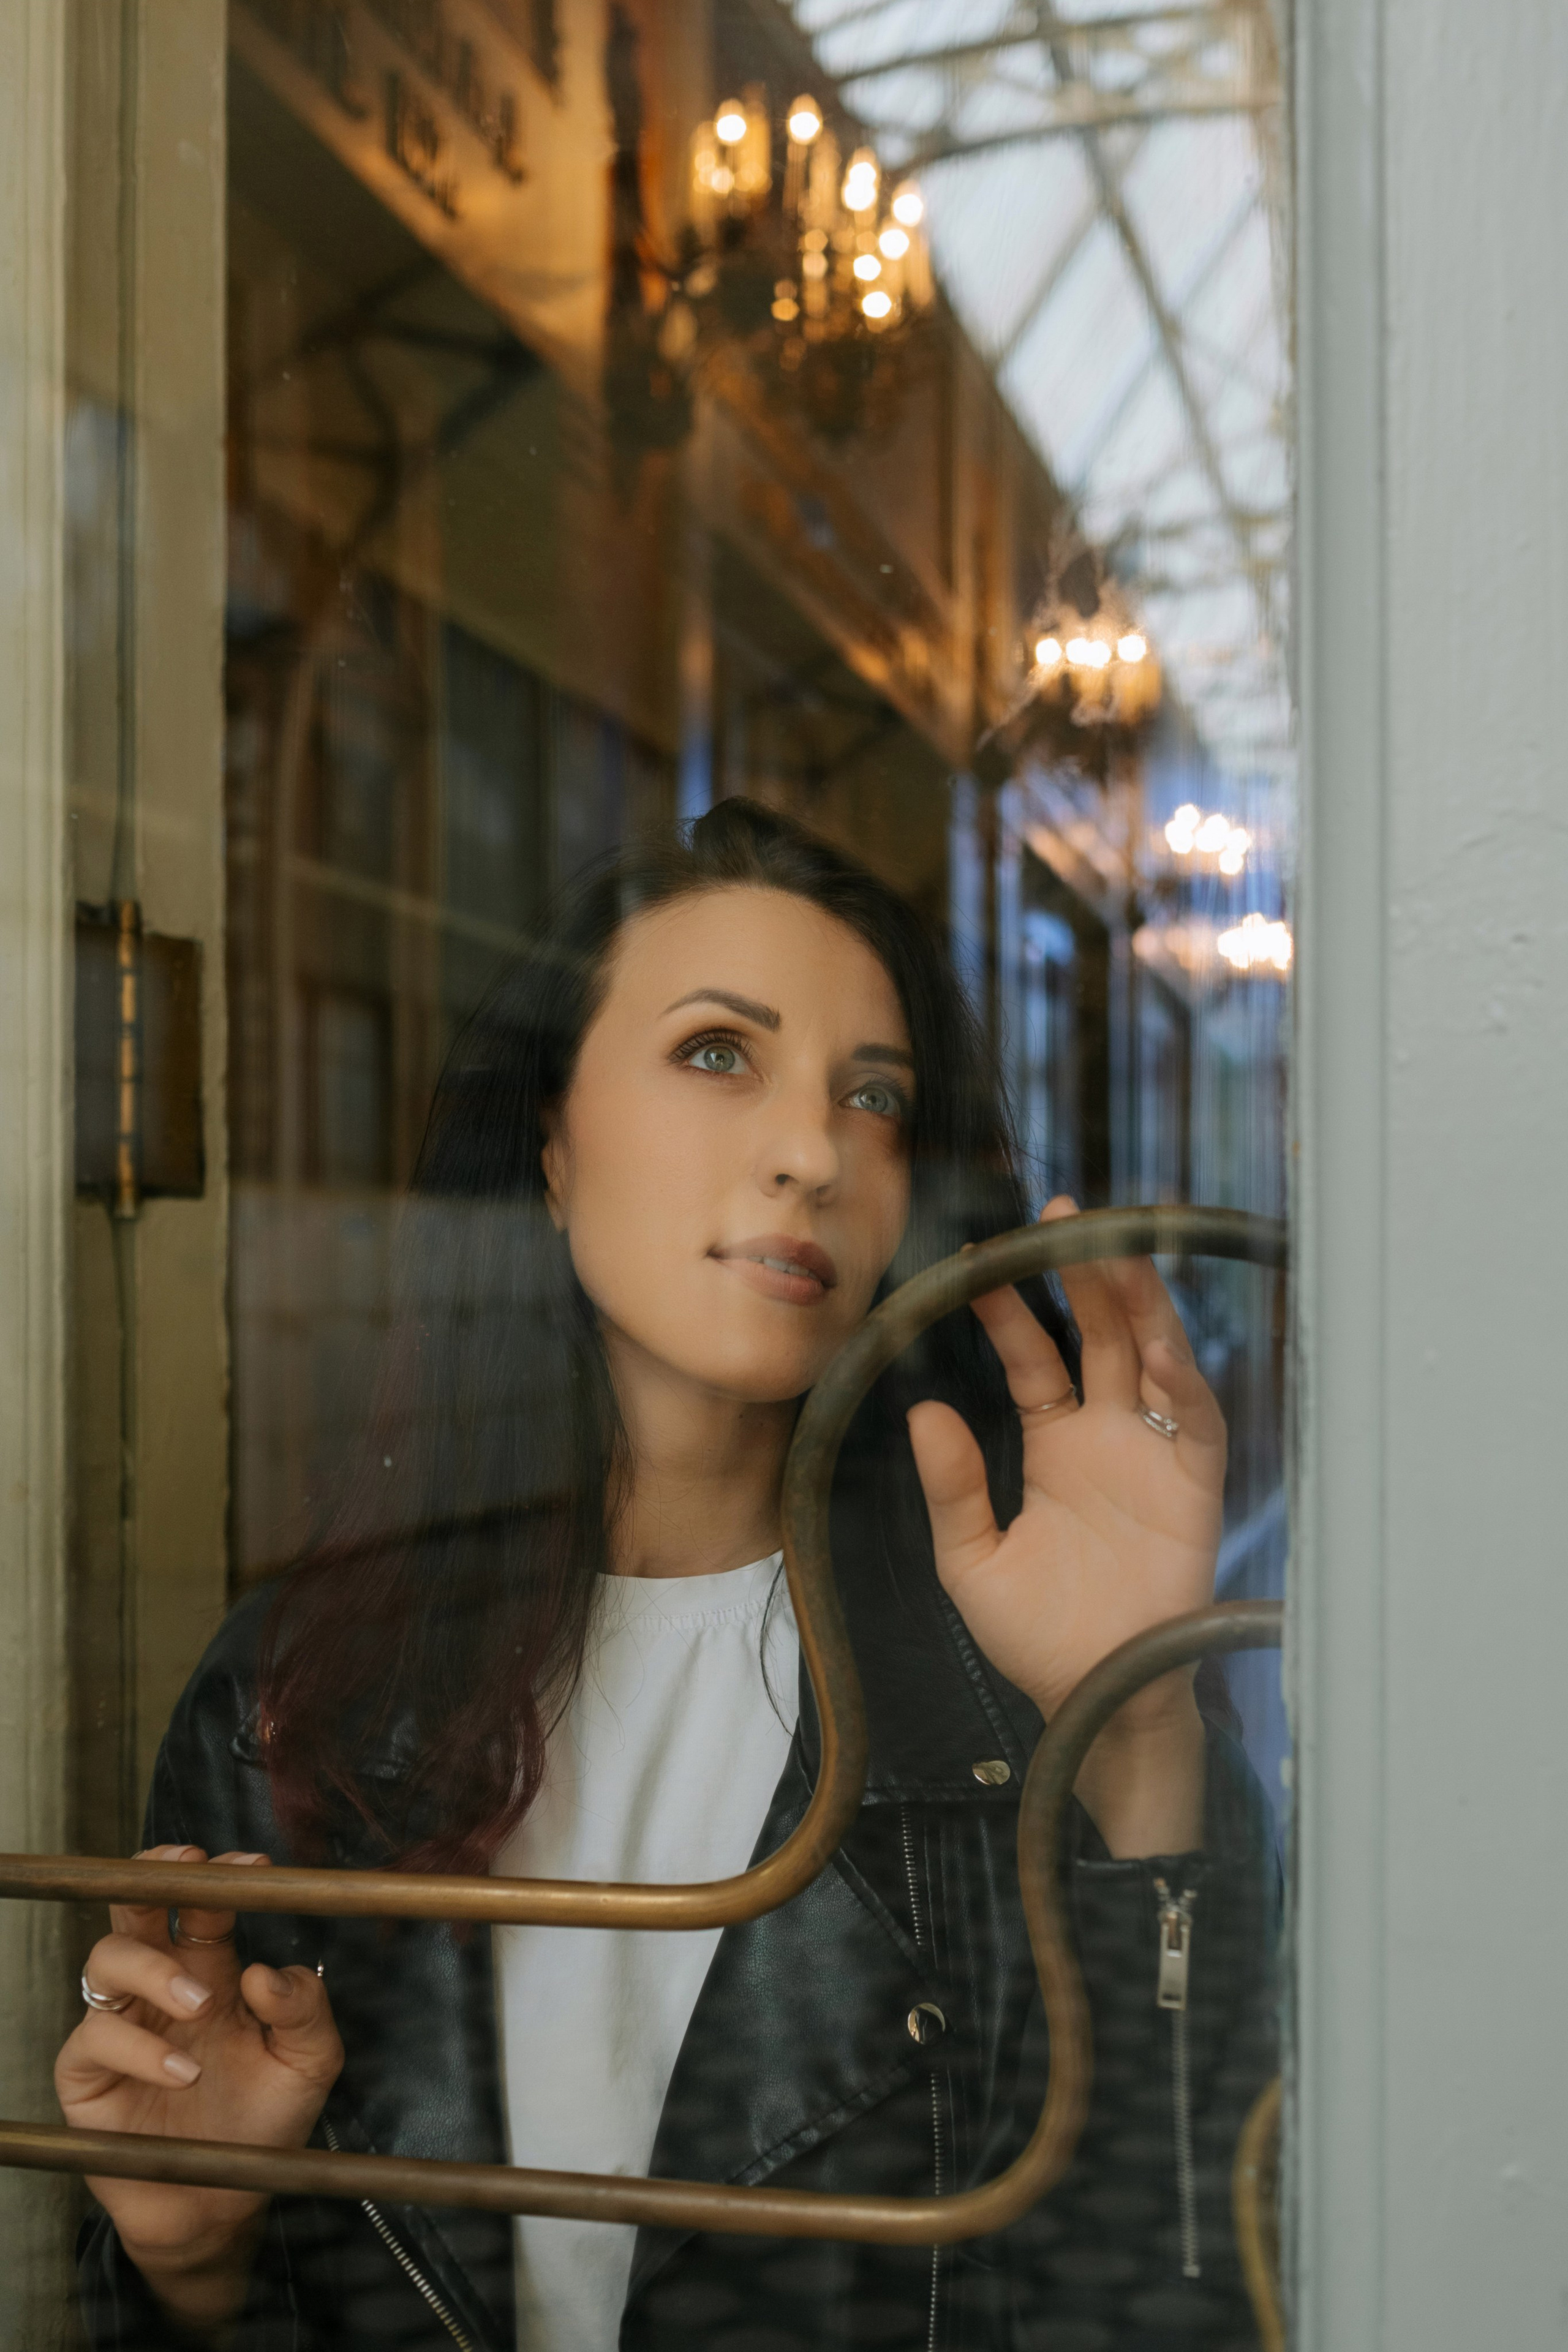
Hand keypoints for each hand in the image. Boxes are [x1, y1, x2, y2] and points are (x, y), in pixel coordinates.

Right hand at [56, 1847, 341, 2331]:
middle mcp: (160, 1988)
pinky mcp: (89, 2075)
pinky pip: (95, 2039)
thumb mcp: (309, 2063)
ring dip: (154, 1967)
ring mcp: (121, 2027)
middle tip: (186, 1867)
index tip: (252, 1863)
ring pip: (107, 1959)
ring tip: (200, 2002)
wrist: (224, 2203)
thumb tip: (265, 1971)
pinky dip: (141, 2048)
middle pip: (138, 1908)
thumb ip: (305, 2010)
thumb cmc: (265, 2123)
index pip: (202, 1903)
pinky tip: (184, 2070)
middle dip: (153, 1875)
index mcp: (211, 1970)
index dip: (219, 1874)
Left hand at [907, 1197, 1224, 1851]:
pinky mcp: (1195, 1485)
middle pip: (1100, 1335)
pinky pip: (1196, 1420)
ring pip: (1152, 1356)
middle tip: (1057, 1218)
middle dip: (1081, 1274)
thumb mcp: (971, 1560)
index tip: (976, 1261)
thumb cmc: (1037, 1636)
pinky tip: (1158, 1343)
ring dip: (1136, 1301)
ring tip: (1113, 1246)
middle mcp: (1109, 1436)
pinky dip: (1183, 1379)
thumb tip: (923, 1412)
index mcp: (1056, 1445)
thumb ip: (952, 1487)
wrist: (1094, 1696)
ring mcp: (1155, 1455)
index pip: (1034, 1356)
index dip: (1009, 1309)